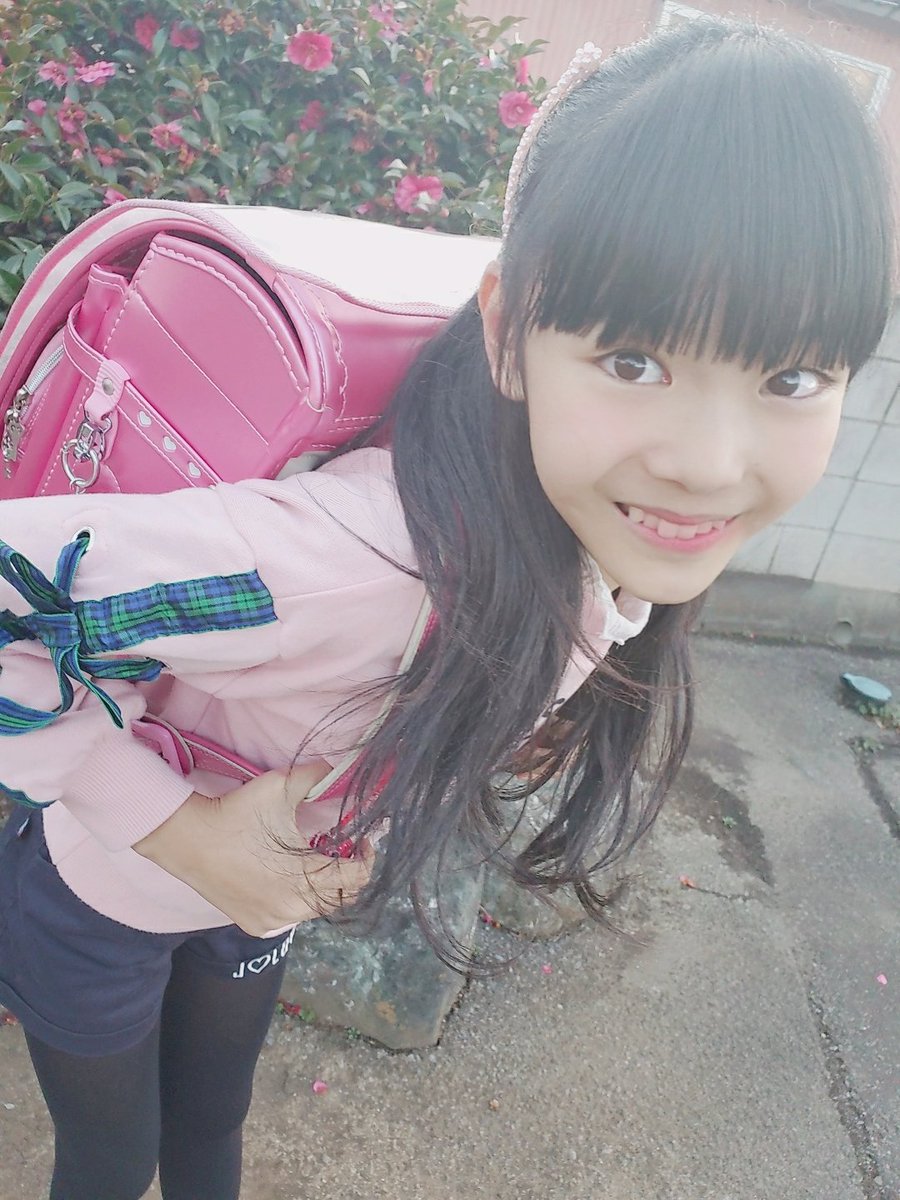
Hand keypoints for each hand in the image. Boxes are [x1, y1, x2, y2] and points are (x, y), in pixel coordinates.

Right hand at [133, 762, 373, 935]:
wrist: (186, 838)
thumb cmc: (236, 813)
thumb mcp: (281, 786)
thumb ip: (316, 776)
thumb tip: (341, 767)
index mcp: (306, 877)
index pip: (357, 879)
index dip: (367, 857)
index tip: (361, 839)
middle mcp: (294, 907)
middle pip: (341, 897)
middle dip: (347, 873)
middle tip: (340, 849)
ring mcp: (274, 921)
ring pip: (316, 909)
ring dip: (322, 887)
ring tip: (312, 860)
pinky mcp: (256, 926)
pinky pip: (290, 917)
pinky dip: (296, 900)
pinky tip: (286, 877)